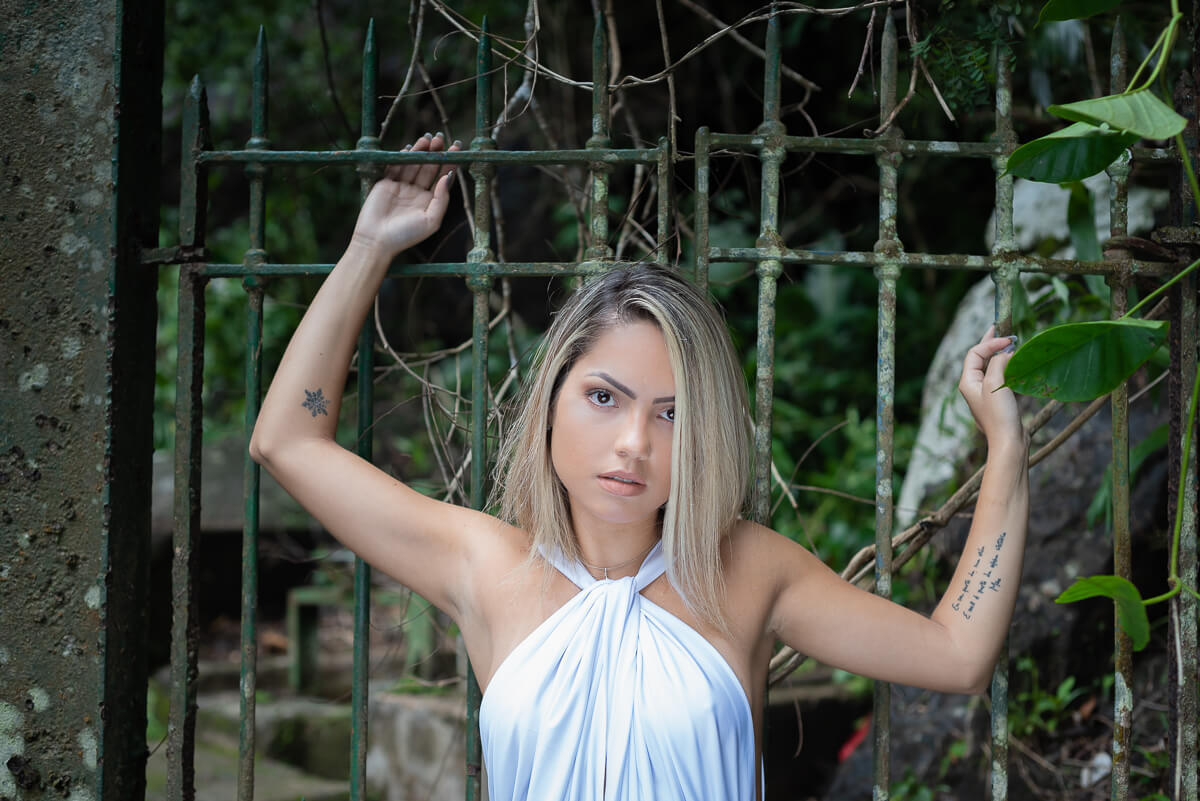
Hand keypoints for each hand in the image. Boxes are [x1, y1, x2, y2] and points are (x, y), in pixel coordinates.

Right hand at [351, 132, 459, 258]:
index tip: (456, 149)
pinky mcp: (386, 183)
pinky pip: (395, 166)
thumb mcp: (431, 220)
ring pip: (413, 164)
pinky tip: (410, 147)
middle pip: (429, 168)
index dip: (449, 164)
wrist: (376, 240)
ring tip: (428, 139)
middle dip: (435, 153)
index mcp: (429, 201)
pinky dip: (402, 157)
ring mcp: (401, 187)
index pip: (442, 178)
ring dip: (420, 151)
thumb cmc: (406, 235)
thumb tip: (448, 178)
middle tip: (441, 139)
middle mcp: (417, 192)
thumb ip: (442, 199)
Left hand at [958, 325, 1023, 446]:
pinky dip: (1008, 367)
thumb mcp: (995, 383)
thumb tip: (1005, 353)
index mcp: (968, 382)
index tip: (1008, 340)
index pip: (975, 354)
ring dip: (1001, 355)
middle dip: (991, 344)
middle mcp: (974, 387)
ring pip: (991, 368)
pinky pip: (1001, 378)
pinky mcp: (999, 400)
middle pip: (980, 359)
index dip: (989, 343)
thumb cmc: (999, 414)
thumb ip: (998, 363)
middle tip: (1002, 330)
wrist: (1009, 441)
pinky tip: (1017, 364)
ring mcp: (986, 394)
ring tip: (1011, 344)